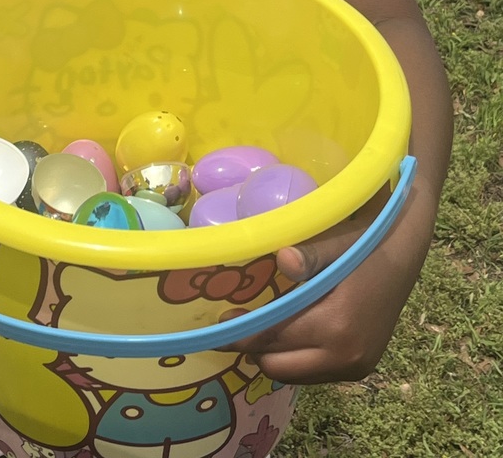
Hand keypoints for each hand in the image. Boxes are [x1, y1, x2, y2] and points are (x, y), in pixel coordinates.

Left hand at [219, 182, 436, 384]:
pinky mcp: (361, 369)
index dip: (240, 334)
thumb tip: (282, 259)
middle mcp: (346, 357)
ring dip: (275, 355)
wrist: (404, 254)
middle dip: (253, 348)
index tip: (214, 326)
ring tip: (261, 325)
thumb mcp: (335, 245)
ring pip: (294, 375)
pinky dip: (296, 358)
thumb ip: (308, 257)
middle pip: (277, 366)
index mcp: (336, 327)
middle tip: (235, 323)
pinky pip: (314, 373)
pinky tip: (290, 331)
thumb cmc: (364, 243)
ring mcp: (356, 367)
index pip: (272, 338)